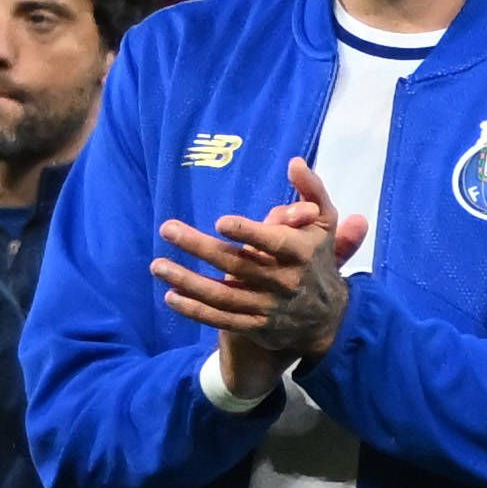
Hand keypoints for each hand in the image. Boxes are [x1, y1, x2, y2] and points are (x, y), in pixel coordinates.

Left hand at [154, 163, 359, 381]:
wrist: (329, 316)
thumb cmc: (317, 259)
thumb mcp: (324, 224)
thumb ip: (312, 191)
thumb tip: (295, 162)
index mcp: (300, 253)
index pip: (274, 243)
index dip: (248, 233)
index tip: (220, 222)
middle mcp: (284, 281)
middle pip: (237, 265)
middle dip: (199, 247)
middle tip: (167, 229)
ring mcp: (268, 306)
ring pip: (223, 294)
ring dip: (188, 281)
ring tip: (157, 265)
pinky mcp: (255, 326)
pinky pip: (221, 319)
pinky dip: (196, 310)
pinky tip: (171, 296)